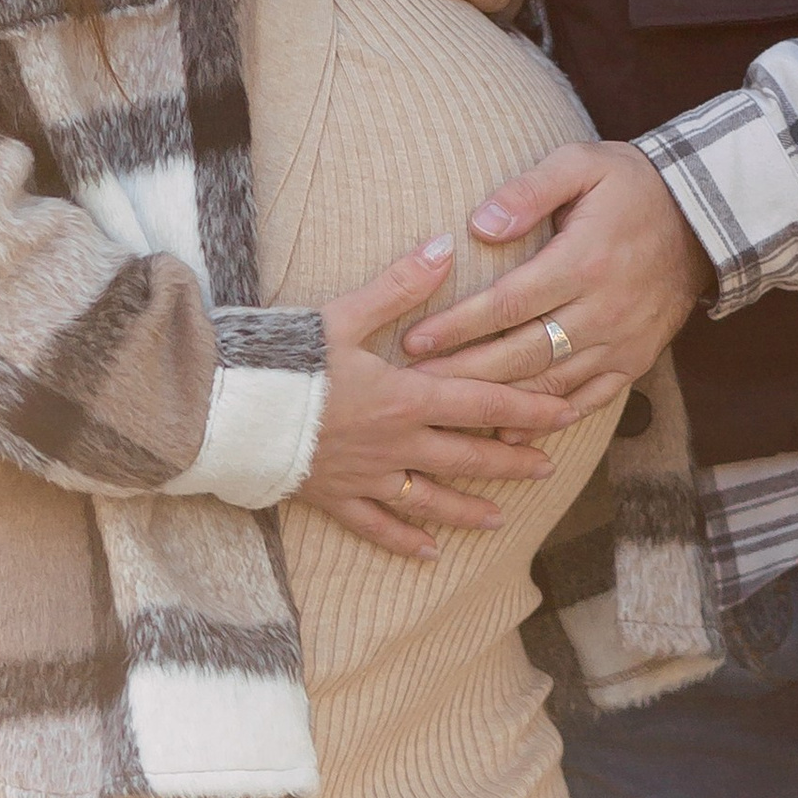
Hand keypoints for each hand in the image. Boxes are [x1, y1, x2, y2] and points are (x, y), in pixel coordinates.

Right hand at [301, 236, 584, 559]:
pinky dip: (405, 541)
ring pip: (432, 499)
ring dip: (469, 508)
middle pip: (467, 455)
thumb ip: (400, 283)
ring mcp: (368, 476)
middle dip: (511, 462)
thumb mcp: (345, 314)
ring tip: (500, 518)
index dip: (528, 407)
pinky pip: (377, 526)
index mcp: (405, 396)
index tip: (566, 411)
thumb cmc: (286, 358)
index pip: (482, 402)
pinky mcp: (335, 497)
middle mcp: (396, 443)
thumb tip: (445, 244)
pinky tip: (430, 554)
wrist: (231, 410)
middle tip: (549, 468)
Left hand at [401, 144, 714, 405]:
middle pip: (520, 355)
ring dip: (497, 404)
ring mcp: (621, 341)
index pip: (506, 305)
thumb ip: (529, 191)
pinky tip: (510, 432)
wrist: (704, 218)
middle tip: (412, 388)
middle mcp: (601, 310)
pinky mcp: (635, 360)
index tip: (413, 342)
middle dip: (462, 373)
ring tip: (447, 413)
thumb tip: (479, 225)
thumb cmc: (631, 184)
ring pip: (549, 385)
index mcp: (582, 262)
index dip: (457, 326)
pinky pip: (588, 399)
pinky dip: (548, 418)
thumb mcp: (581, 164)